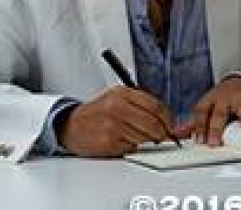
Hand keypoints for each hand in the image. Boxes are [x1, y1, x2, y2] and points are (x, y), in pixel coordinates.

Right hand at [57, 86, 177, 157]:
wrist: (69, 125)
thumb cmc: (97, 112)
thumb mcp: (116, 98)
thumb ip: (140, 104)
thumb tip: (165, 118)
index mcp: (122, 93)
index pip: (155, 106)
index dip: (167, 118)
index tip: (170, 125)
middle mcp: (117, 107)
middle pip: (153, 123)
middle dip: (161, 133)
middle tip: (161, 136)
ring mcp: (112, 125)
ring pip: (144, 137)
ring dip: (146, 141)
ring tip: (135, 136)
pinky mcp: (108, 142)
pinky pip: (131, 147)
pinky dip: (132, 146)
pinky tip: (122, 141)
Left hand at [178, 76, 240, 145]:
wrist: (236, 82)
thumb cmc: (219, 100)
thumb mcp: (205, 108)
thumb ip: (192, 123)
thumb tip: (175, 133)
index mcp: (210, 101)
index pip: (201, 113)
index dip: (199, 126)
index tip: (199, 141)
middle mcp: (224, 99)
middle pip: (219, 113)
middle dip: (216, 127)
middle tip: (214, 141)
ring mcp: (240, 98)